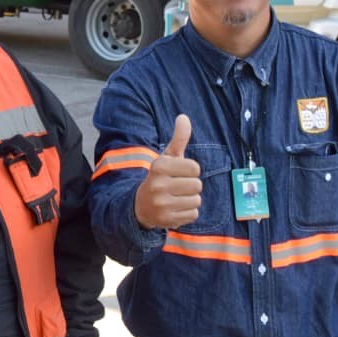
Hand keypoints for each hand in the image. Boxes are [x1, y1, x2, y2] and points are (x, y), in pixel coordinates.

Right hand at [134, 114, 201, 228]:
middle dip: (191, 186)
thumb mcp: (167, 158)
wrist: (140, 206)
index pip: (195, 168)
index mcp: (158, 166)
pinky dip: (188, 212)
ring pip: (196, 200)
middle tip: (177, 187)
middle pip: (197, 185)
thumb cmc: (160, 178)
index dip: (191, 171)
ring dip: (190, 200)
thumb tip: (183, 117)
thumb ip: (178, 139)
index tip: (179, 173)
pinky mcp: (166, 220)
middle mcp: (158, 185)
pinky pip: (193, 214)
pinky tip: (176, 209)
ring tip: (176, 198)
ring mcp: (161, 204)